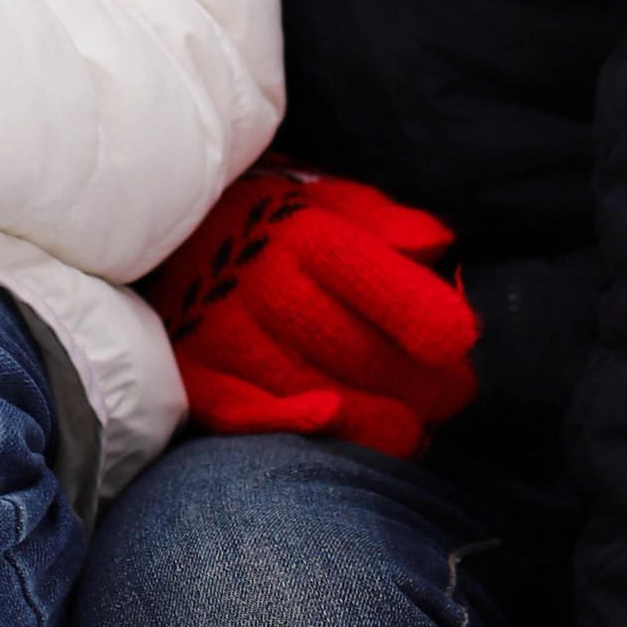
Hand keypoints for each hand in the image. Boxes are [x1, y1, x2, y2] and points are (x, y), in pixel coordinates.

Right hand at [147, 156, 479, 456]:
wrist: (167, 238)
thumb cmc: (273, 223)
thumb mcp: (327, 200)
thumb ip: (383, 222)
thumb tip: (436, 246)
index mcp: (301, 233)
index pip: (366, 275)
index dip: (419, 312)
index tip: (458, 340)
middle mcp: (259, 283)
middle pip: (355, 350)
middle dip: (418, 383)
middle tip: (452, 394)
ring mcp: (221, 333)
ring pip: (314, 393)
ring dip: (376, 420)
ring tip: (412, 425)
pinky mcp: (195, 374)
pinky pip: (243, 415)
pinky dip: (288, 425)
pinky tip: (332, 426)